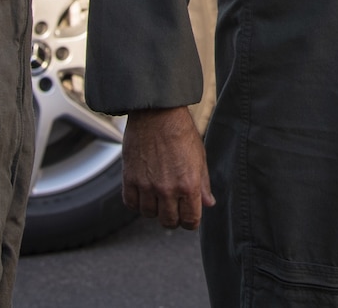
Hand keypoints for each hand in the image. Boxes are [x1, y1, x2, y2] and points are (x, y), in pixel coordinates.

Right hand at [123, 106, 215, 228]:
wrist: (157, 114)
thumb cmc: (181, 133)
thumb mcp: (199, 158)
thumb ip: (203, 184)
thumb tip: (208, 204)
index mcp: (189, 184)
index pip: (190, 220)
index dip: (190, 222)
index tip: (189, 218)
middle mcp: (167, 189)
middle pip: (169, 222)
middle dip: (174, 219)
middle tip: (174, 209)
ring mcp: (146, 186)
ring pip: (149, 215)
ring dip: (155, 210)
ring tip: (159, 197)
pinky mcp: (129, 179)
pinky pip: (131, 204)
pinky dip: (137, 202)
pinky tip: (144, 193)